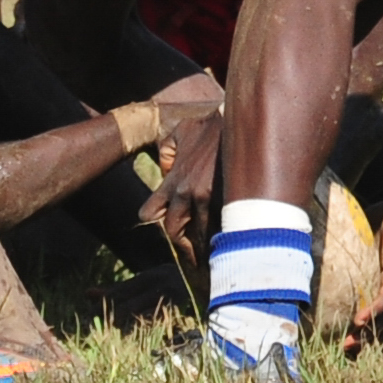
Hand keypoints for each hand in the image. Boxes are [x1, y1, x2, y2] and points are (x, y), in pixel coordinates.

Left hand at [148, 103, 223, 259]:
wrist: (232, 120)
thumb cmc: (207, 126)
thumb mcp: (179, 134)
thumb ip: (168, 153)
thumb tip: (167, 170)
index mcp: (171, 180)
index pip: (150, 212)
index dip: (155, 221)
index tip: (166, 230)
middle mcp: (182, 193)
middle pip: (173, 231)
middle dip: (182, 246)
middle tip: (192, 258)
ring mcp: (201, 197)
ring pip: (195, 235)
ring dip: (201, 249)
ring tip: (209, 261)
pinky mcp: (220, 198)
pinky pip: (216, 227)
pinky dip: (219, 238)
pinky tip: (225, 245)